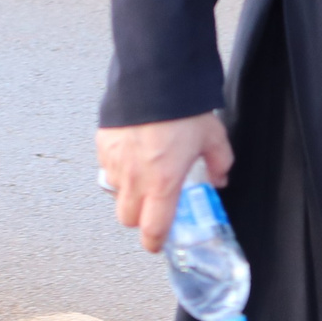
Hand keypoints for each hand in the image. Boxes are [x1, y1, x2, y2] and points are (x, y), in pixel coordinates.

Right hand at [96, 111, 231, 253]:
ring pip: (115, 192)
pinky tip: (132, 153)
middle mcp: (135, 177)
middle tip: (153, 207)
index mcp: (162, 183)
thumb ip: (219, 164)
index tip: (158, 242)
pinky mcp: (103, 143)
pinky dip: (117, 166)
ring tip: (143, 175)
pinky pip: (107, 166)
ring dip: (127, 191)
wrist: (154, 77)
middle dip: (139, 218)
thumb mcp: (213, 138)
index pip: (152, 230)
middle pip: (127, 218)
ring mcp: (115, 161)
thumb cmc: (180, 108)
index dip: (154, 243)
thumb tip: (219, 177)